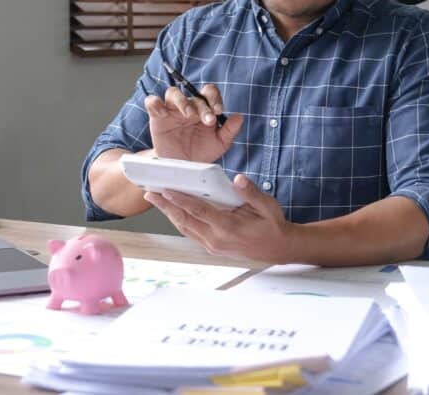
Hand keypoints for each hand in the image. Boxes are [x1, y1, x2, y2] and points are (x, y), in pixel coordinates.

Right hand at [144, 84, 243, 162]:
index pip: (209, 92)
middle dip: (202, 106)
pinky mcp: (157, 117)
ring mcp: (171, 110)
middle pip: (192, 94)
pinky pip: (152, 102)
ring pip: (173, 93)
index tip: (219, 110)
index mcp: (204, 108)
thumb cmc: (202, 152)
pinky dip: (155, 103)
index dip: (214, 97)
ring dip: (182, 102)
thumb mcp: (220, 144)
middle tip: (208, 120)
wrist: (184, 168)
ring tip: (189, 116)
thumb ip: (230, 130)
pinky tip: (162, 113)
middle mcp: (188, 105)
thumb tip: (239, 116)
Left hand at [144, 174, 295, 263]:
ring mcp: (212, 245)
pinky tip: (172, 210)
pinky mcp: (211, 247)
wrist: (278, 248)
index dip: (180, 200)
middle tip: (150, 193)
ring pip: (185, 228)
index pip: (198, 211)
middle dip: (166, 206)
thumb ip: (251, 193)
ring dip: (169, 213)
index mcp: (228, 228)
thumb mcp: (267, 206)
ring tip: (155, 199)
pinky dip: (179, 220)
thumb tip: (238, 179)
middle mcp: (216, 239)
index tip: (165, 190)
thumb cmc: (272, 225)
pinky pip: (191, 232)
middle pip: (184, 221)